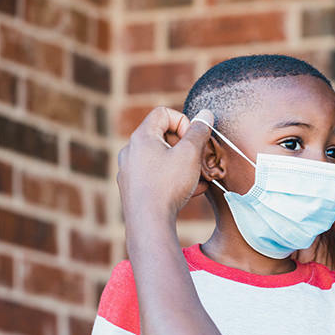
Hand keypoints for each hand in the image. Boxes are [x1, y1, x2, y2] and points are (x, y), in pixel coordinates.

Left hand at [116, 107, 213, 224]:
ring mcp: (129, 169)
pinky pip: (155, 175)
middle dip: (185, 146)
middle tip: (198, 160)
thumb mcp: (190, 154)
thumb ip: (199, 132)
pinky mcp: (132, 187)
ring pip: (160, 158)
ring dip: (181, 164)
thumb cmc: (168, 185)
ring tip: (197, 178)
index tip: (194, 140)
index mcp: (142, 137)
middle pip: (162, 136)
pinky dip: (172, 178)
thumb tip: (205, 114)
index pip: (163, 113)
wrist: (149, 221)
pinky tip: (188, 192)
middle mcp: (131, 150)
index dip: (184, 122)